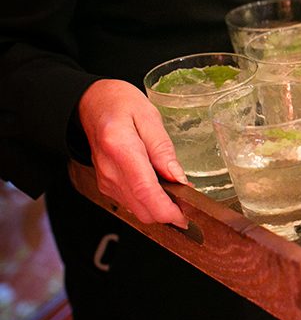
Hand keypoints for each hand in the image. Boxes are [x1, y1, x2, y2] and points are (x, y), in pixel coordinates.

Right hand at [78, 79, 188, 227]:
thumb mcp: (149, 116)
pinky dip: (149, 203)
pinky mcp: (107, 185)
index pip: (144, 189)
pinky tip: (160, 189)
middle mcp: (109, 170)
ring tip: (177, 194)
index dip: (166, 209)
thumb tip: (178, 178)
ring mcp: (106, 180)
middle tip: (189, 203)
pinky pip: (131, 203)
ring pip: (137, 210)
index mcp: (120, 147)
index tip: (185, 215)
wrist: (92, 104)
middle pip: (141, 208)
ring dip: (159, 208)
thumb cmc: (120, 104)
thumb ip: (163, 149)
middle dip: (168, 214)